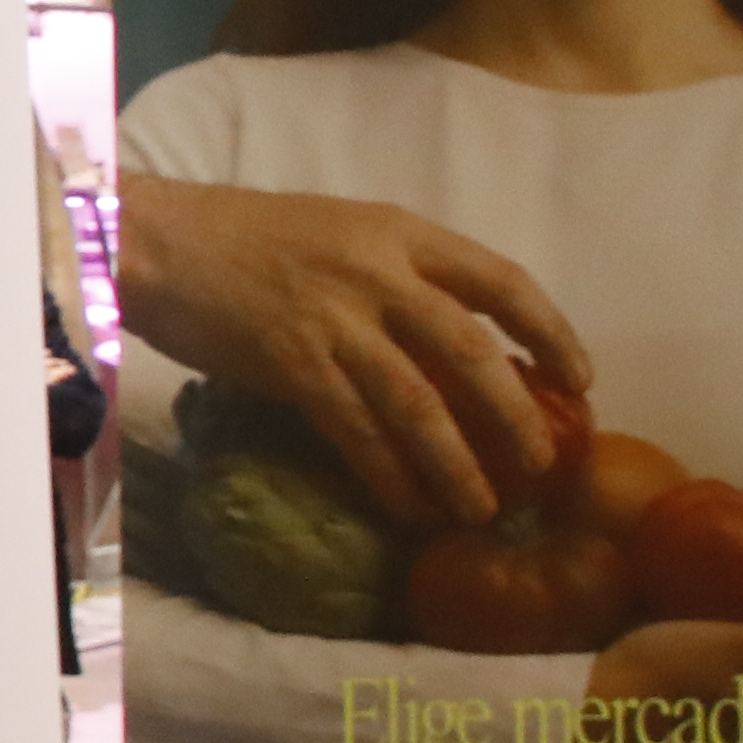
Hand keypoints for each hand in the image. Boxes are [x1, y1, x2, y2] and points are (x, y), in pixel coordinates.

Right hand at [119, 180, 597, 524]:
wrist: (164, 241)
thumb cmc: (250, 239)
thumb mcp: (344, 234)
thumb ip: (400, 276)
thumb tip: (460, 348)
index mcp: (401, 234)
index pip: (503, 282)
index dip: (551, 333)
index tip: (579, 381)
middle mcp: (379, 274)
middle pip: (473, 355)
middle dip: (516, 418)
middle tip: (540, 467)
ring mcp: (337, 320)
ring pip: (421, 405)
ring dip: (457, 465)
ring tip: (481, 509)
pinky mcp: (294, 363)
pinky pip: (357, 431)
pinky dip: (389, 475)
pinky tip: (409, 507)